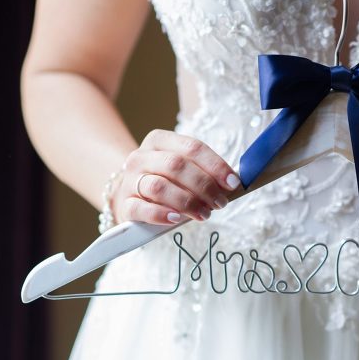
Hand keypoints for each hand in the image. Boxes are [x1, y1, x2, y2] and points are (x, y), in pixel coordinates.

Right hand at [112, 130, 240, 224]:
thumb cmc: (165, 180)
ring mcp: (130, 180)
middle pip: (176, 166)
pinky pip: (142, 208)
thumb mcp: (183, 168)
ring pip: (159, 187)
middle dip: (204, 185)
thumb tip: (233, 184)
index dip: (215, 165)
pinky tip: (177, 219)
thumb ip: (204, 171)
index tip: (233, 183)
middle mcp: (141, 157)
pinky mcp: (124, 203)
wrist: (127, 193)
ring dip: (187, 202)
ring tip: (205, 214)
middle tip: (220, 203)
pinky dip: (161, 214)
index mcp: (159, 140)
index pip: (192, 148)